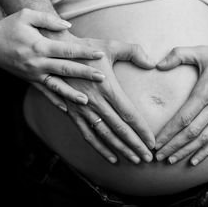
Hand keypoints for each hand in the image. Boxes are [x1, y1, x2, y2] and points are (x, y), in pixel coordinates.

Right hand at [0, 8, 105, 106]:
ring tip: (86, 101)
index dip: (84, 52)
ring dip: (71, 94)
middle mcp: (37, 62)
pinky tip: (66, 109)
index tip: (99, 54)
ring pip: (56, 86)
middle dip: (85, 74)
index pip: (67, 50)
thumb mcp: (26, 15)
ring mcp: (33, 74)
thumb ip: (48, 19)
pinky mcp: (29, 81)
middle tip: (102, 78)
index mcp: (40, 46)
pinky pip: (44, 93)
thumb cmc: (9, 25)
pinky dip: (55, 101)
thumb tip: (68, 26)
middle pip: (65, 69)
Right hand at [53, 37, 155, 164]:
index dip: (142, 130)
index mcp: (108, 88)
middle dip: (135, 145)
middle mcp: (96, 102)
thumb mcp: (111, 46)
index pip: (129, 115)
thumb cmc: (86, 49)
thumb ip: (134, 52)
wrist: (55, 53)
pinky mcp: (73, 113)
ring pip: (105, 135)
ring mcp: (83, 110)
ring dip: (120, 149)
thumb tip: (152, 63)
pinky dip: (100, 148)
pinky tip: (111, 158)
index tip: (152, 143)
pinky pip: (87, 135)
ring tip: (134, 160)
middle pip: (120, 129)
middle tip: (148, 158)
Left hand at [154, 43, 207, 165]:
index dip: (168, 133)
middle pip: (191, 133)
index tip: (155, 142)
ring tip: (171, 160)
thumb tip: (158, 64)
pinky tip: (194, 161)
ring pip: (205, 139)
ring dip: (187, 152)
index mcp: (205, 92)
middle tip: (158, 156)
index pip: (183, 119)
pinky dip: (206, 152)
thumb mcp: (200, 52)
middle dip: (173, 146)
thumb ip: (178, 55)